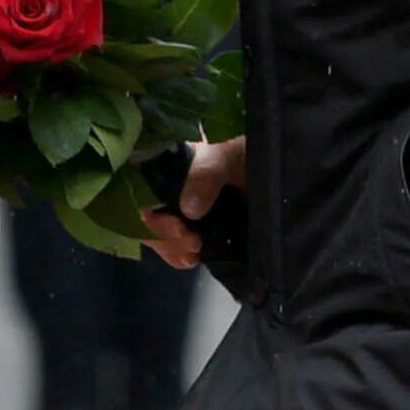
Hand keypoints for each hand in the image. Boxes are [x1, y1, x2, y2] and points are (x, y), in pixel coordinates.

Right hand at [141, 138, 245, 269]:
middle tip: (192, 241)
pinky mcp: (196, 227)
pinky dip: (179, 256)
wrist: (273, 166)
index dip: (149, 213)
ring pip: (157, 235)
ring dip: (171, 248)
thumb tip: (188, 210)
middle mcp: (165, 188)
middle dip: (162, 236)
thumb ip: (206, 174)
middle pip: (144, 218)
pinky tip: (194, 258)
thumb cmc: (244, 151)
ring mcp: (179, 209)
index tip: (176, 225)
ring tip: (196, 251)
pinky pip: (174, 247)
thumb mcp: (225, 154)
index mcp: (163, 164)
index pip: (136, 190)